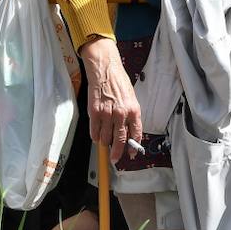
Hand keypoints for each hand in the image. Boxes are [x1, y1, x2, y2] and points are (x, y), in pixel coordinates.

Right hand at [79, 37, 142, 162]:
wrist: (105, 70)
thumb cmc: (119, 82)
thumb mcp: (131, 99)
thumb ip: (130, 116)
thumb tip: (128, 133)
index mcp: (133, 111)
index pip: (135, 134)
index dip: (133, 147)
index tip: (131, 154)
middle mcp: (121, 114)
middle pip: (120, 140)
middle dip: (117, 153)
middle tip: (115, 159)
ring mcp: (107, 114)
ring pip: (105, 138)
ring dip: (105, 143)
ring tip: (104, 142)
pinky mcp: (94, 112)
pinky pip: (94, 131)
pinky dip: (95, 136)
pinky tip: (96, 136)